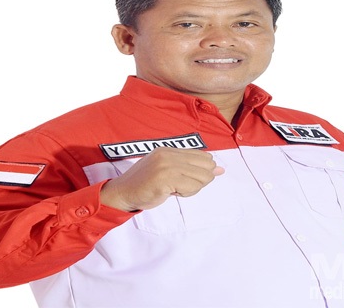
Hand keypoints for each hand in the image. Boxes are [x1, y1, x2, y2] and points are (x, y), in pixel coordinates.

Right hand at [100, 147, 224, 210]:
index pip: (203, 156)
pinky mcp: (165, 179)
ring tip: (175, 189)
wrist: (123, 193)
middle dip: (199, 180)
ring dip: (192, 189)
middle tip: (180, 186)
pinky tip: (172, 193)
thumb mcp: (167, 170)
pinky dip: (186, 194)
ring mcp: (167, 165)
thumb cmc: (145, 184)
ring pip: (201, 178)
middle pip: (206, 166)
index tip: (187, 180)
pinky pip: (192, 188)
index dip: (202, 171)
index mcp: (169, 150)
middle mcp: (169, 154)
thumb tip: (220, 170)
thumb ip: (191, 167)